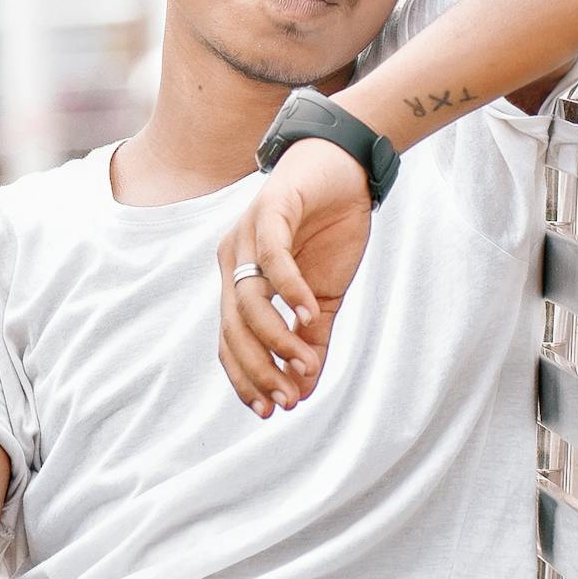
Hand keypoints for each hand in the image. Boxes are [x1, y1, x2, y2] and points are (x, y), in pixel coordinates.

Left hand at [218, 139, 374, 416]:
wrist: (347, 168)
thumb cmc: (330, 230)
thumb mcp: (324, 296)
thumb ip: (312, 339)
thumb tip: (306, 388)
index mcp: (239, 281)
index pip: (230, 341)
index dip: (247, 378)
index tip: (272, 410)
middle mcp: (233, 259)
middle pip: (232, 327)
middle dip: (258, 369)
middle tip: (288, 399)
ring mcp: (246, 233)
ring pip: (248, 299)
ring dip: (277, 338)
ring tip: (306, 362)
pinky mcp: (269, 208)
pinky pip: (271, 257)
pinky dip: (289, 290)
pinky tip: (311, 313)